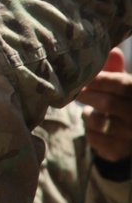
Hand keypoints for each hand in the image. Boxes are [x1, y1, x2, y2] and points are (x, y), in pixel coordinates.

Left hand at [78, 48, 131, 162]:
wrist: (129, 135)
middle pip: (108, 103)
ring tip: (87, 110)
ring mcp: (130, 136)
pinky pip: (94, 139)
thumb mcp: (122, 85)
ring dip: (87, 114)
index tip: (83, 78)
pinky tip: (93, 127)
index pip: (122, 85)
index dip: (100, 80)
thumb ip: (115, 69)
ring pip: (99, 122)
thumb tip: (112, 51)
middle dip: (87, 95)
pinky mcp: (119, 151)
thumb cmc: (122, 102)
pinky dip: (88, 131)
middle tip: (75, 92)